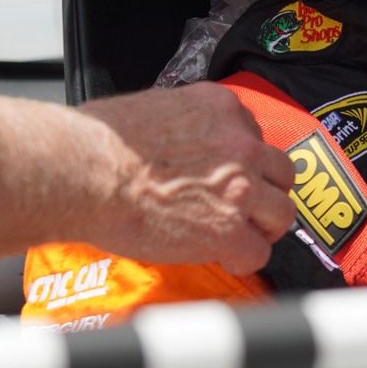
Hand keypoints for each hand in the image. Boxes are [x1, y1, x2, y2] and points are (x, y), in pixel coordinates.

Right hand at [78, 82, 296, 272]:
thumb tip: (176, 141)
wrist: (85, 171)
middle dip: (265, 191)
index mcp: (219, 108)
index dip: (244, 161)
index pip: (253, 134)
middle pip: (280, 171)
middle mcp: (239, 142)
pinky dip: (243, 259)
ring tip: (243, 236)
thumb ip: (181, 124)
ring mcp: (240, 188)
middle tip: (248, 207)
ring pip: (281, 212)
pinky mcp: (228, 230)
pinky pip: (257, 252)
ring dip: (263, 226)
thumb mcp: (150, 108)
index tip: (231, 174)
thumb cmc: (98, 142)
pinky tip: (224, 259)